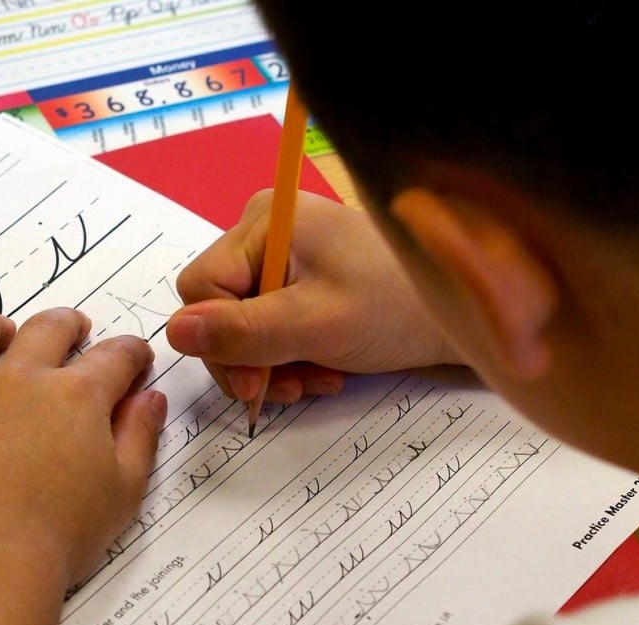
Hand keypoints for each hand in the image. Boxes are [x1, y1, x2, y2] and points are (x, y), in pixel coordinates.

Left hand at [0, 308, 164, 589]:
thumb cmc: (62, 535)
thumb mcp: (124, 490)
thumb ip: (140, 436)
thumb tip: (150, 397)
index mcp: (78, 395)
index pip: (116, 356)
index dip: (132, 353)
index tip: (137, 360)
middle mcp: (22, 378)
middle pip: (48, 327)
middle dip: (69, 324)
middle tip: (76, 331)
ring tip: (2, 335)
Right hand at [166, 189, 460, 402]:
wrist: (464, 314)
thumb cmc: (397, 308)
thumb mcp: (316, 323)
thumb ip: (244, 332)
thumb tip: (175, 334)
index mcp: (264, 222)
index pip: (201, 289)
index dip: (219, 342)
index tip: (256, 384)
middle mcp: (266, 233)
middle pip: (220, 311)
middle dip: (252, 358)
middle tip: (290, 388)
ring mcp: (285, 260)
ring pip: (244, 328)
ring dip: (274, 366)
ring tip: (319, 378)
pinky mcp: (303, 286)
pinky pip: (271, 330)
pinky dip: (292, 359)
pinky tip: (326, 370)